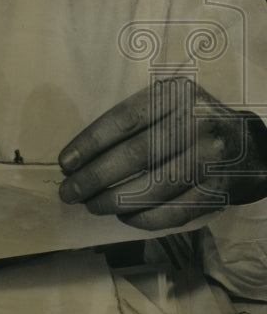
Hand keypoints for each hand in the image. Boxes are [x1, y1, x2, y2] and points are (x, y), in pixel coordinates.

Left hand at [58, 78, 266, 230]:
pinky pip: (176, 210)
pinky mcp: (221, 189)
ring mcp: (213, 157)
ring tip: (93, 206)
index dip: (90, 144)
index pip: (124, 120)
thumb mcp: (167, 104)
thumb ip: (132, 121)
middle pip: (136, 155)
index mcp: (177, 95)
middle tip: (69, 193)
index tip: (66, 164)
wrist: (252, 145)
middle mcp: (198, 122)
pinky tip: (125, 217)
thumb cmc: (192, 123)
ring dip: (116, 201)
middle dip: (95, 178)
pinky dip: (146, 217)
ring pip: (155, 186)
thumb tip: (79, 158)